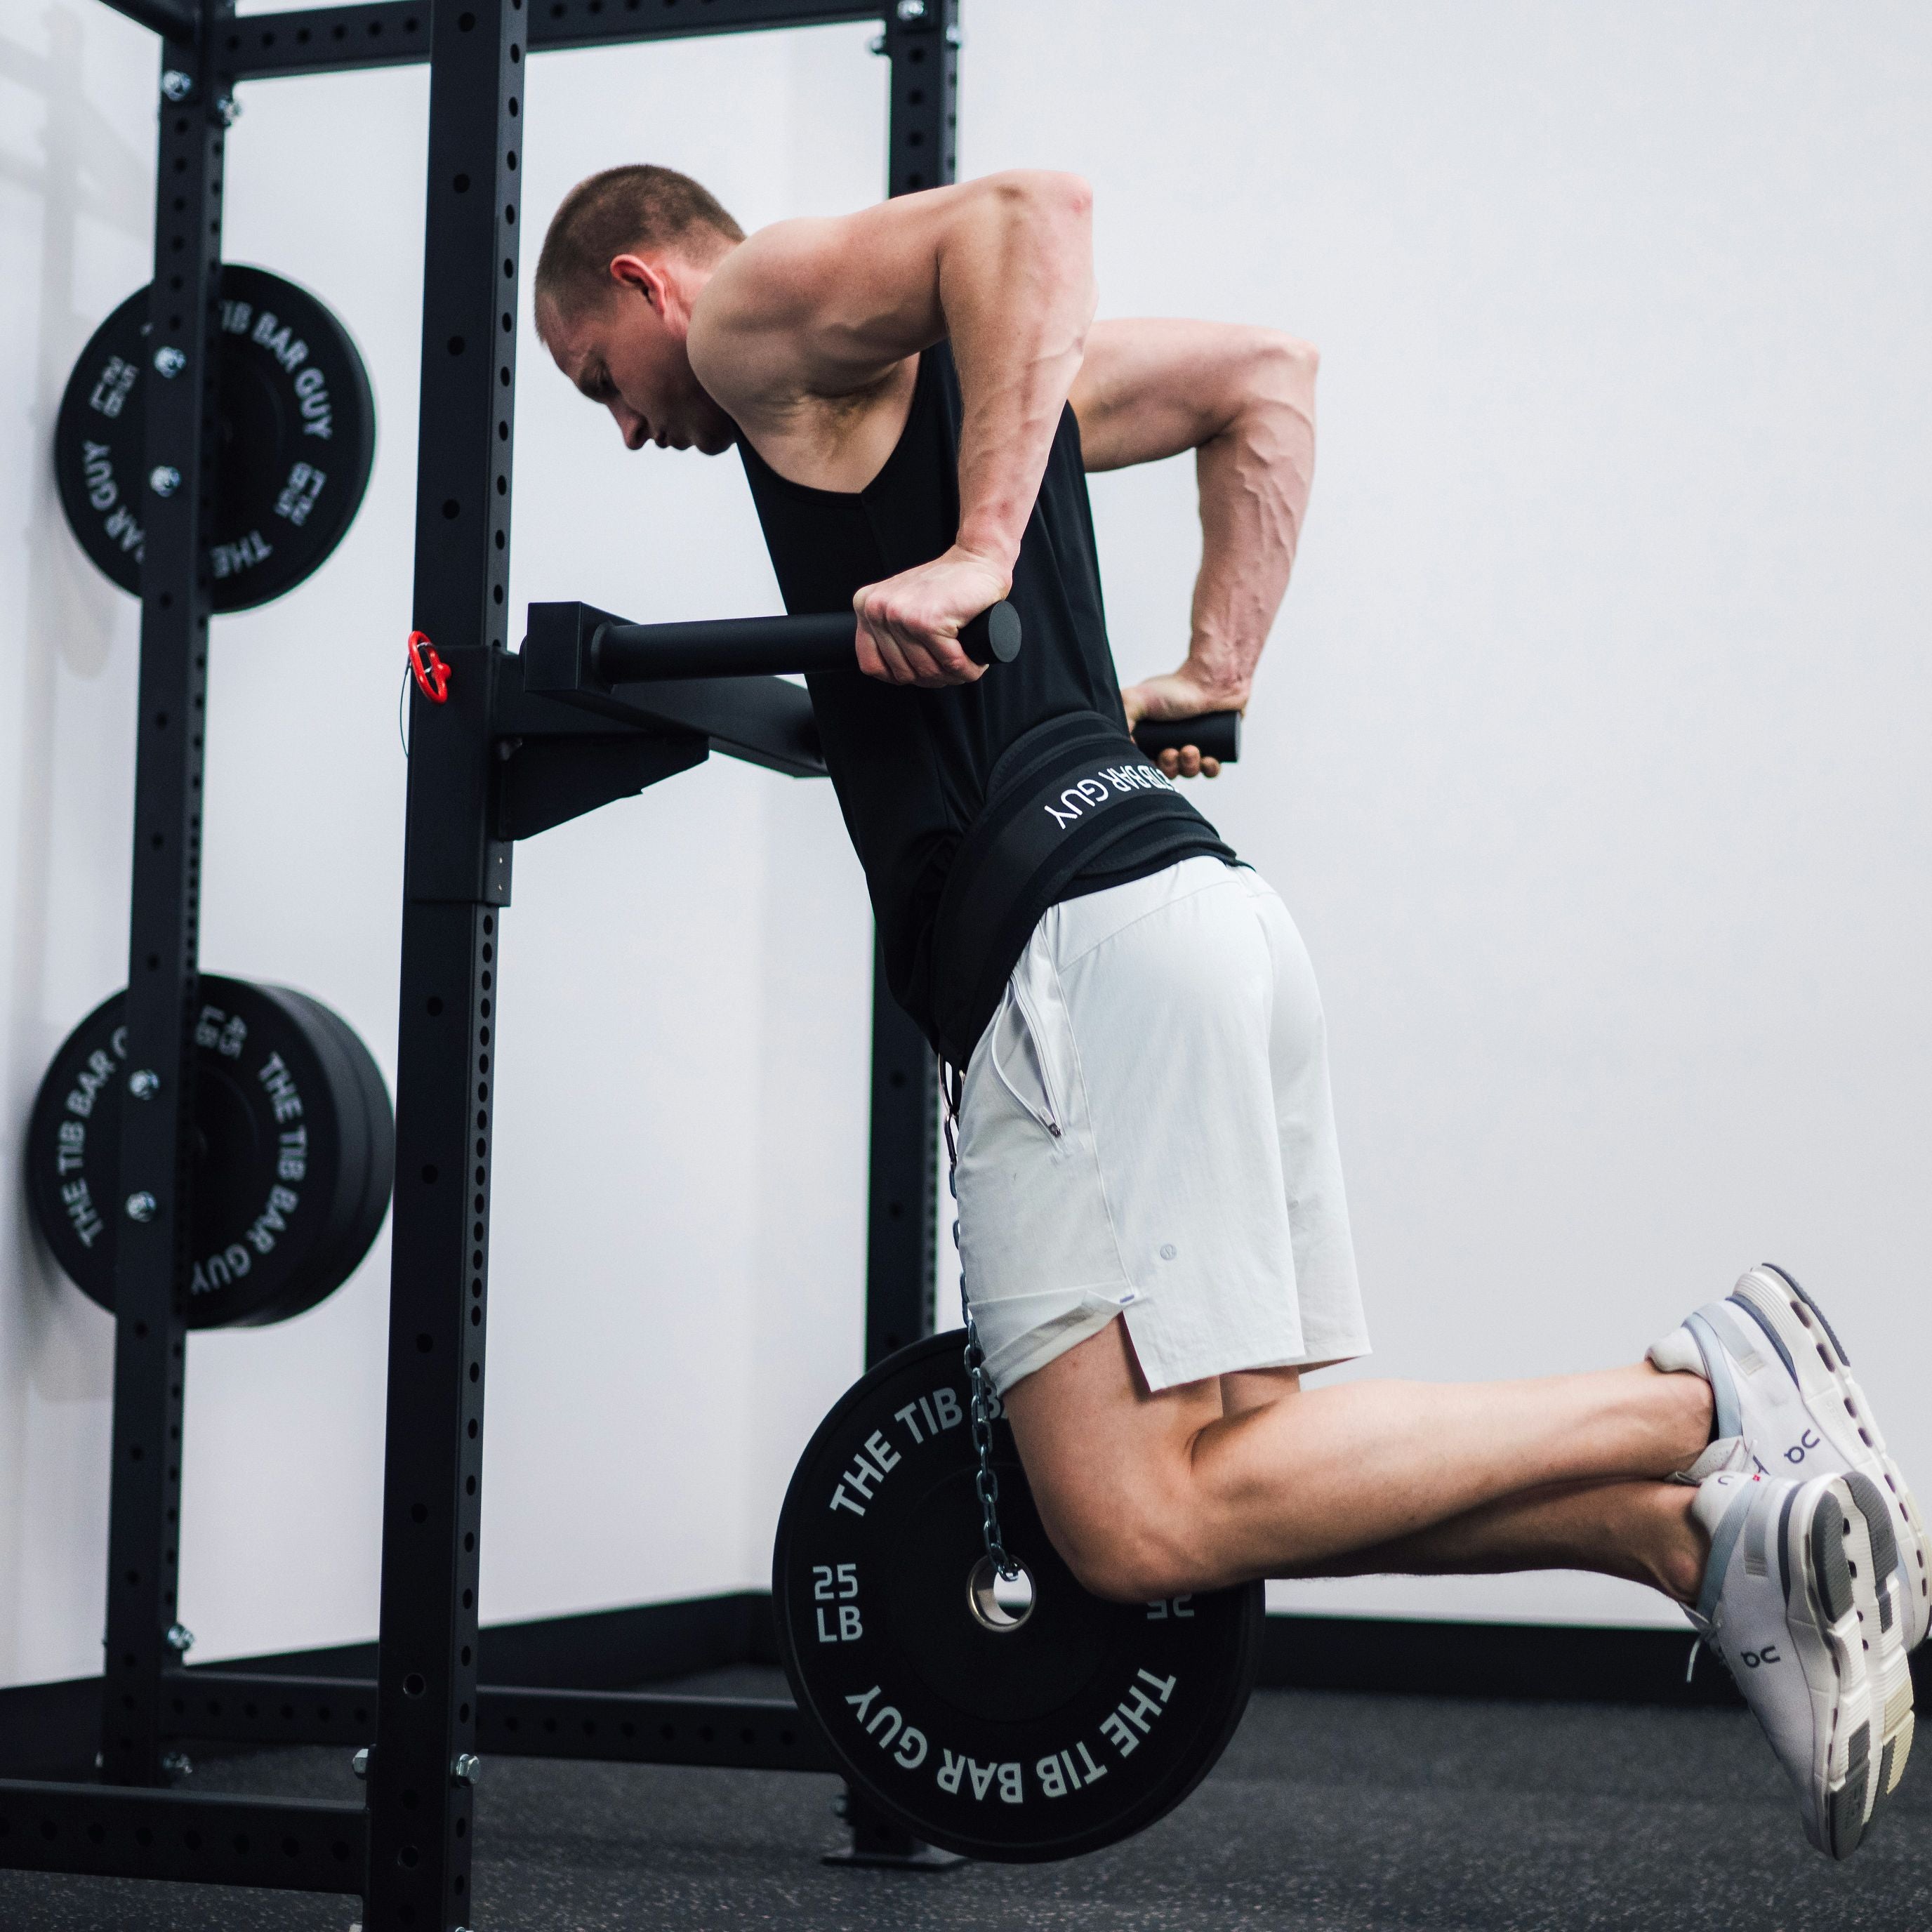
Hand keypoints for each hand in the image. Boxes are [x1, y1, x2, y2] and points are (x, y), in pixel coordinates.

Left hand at [853, 547, 1011, 687]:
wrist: (977, 559)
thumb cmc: (946, 585)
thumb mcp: (904, 604)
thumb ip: (888, 629)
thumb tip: (893, 673)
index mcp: (865, 606)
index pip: (871, 665)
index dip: (900, 676)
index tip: (921, 670)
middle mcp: (877, 609)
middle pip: (902, 673)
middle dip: (932, 678)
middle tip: (951, 668)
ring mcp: (900, 615)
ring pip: (927, 671)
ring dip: (952, 676)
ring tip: (965, 665)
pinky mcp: (928, 621)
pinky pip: (949, 663)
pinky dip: (967, 669)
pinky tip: (974, 663)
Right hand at [1120, 665, 1243, 778]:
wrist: (1210, 679)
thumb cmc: (1174, 688)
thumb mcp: (1136, 699)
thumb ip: (1122, 720)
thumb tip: (1124, 747)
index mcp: (1151, 738)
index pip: (1145, 763)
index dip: (1148, 768)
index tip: (1152, 760)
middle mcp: (1171, 744)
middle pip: (1167, 771)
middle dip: (1169, 767)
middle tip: (1171, 752)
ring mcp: (1193, 748)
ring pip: (1188, 772)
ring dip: (1188, 767)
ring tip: (1191, 750)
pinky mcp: (1215, 749)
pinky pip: (1211, 770)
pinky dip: (1209, 769)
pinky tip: (1208, 760)